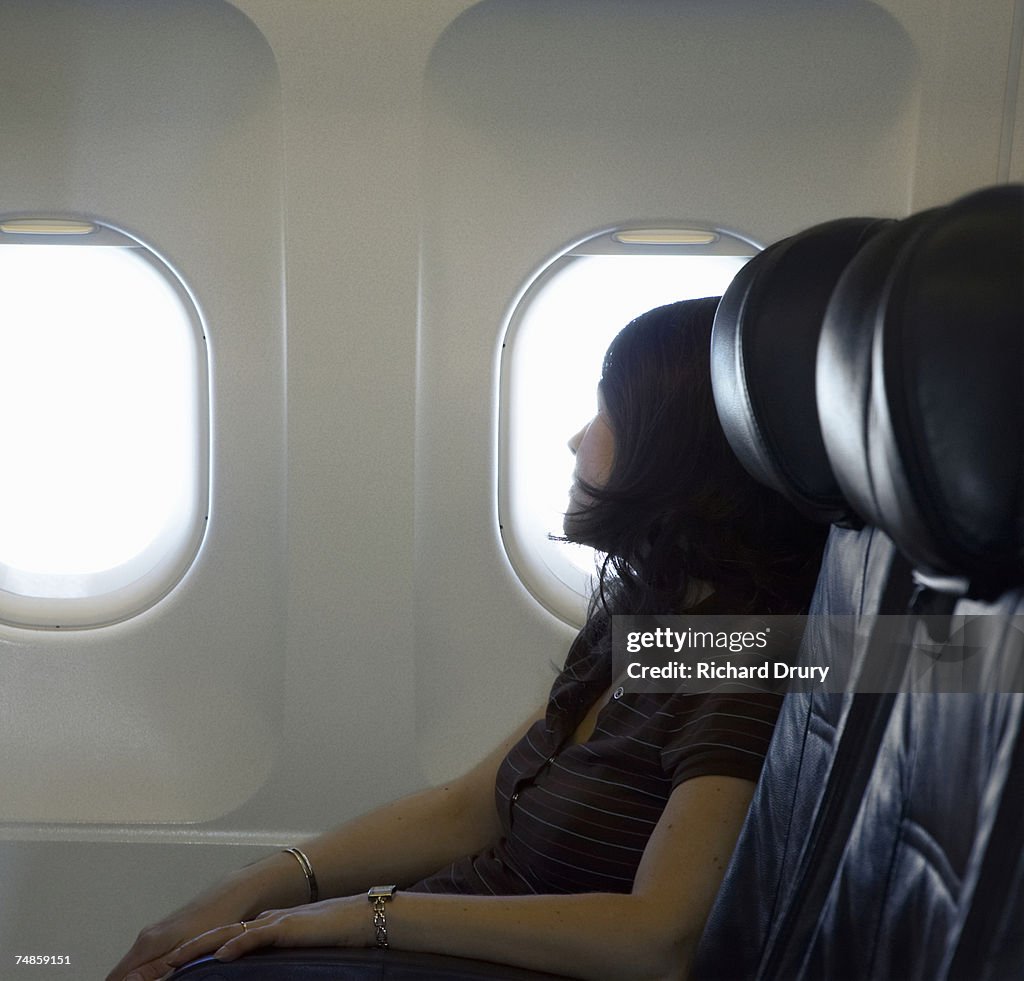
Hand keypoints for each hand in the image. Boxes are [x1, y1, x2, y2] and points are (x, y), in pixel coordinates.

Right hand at [105, 878, 261, 980]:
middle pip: (123, 973)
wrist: (231, 895)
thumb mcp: (185, 952)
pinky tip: (166, 975)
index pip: (115, 977)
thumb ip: (154, 971)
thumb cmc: (214, 920)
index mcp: (146, 943)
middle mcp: (146, 937)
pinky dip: (151, 971)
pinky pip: (149, 958)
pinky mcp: (166, 933)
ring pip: (136, 966)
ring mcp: (156, 934)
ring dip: (142, 978)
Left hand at [163, 896, 372, 967]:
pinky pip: (256, 935)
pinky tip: (220, 956)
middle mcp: (266, 921)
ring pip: (228, 933)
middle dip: (189, 949)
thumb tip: (260, 966)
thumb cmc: (338, 935)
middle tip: (163, 965)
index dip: (201, 950)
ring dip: (200, 948)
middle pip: (218, 934)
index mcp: (268, 927)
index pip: (226, 938)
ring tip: (174, 962)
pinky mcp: (288, 926)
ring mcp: (275, 922)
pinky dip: (236, 945)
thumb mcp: (301, 948)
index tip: (176, 965)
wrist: (362, 917)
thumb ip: (280, 952)